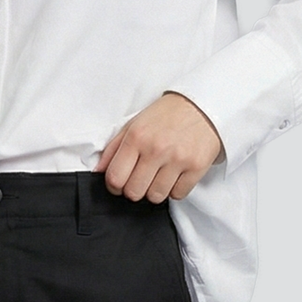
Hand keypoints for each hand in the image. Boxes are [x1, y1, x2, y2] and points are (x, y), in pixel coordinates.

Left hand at [96, 91, 223, 202]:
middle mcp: (156, 149)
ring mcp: (178, 159)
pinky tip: (176, 174)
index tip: (120, 184)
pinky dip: (175, 189)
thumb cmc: (167, 115)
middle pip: (134, 192)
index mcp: (137, 137)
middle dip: (135, 189)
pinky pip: (178, 195)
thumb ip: (114, 148)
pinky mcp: (197, 167)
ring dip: (155, 190)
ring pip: (156, 197)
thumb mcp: (135, 124)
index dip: (114, 186)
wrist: (202, 105)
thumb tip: (99, 171)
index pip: (115, 178)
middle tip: (142, 178)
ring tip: (160, 175)